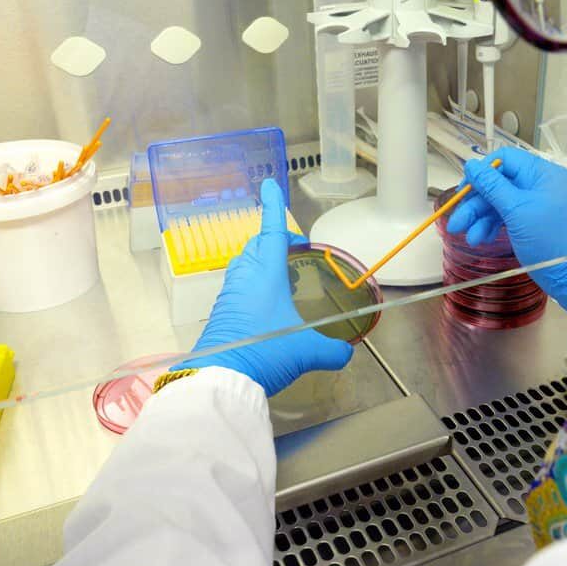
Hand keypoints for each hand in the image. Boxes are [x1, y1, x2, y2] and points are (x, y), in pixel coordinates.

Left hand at [173, 178, 353, 395]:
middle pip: (257, 246)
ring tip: (283, 277)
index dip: (273, 208)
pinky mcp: (222, 313)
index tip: (270, 186)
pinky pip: (239, 287)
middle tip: (294, 249)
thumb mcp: (306, 352)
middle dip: (274, 241)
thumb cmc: (263, 352)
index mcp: (266, 274)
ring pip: (245, 265)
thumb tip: (346, 353)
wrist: (220, 379)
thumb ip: (331, 350)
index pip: (271, 232)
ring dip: (263, 263)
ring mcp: (230, 294)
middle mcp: (245, 277)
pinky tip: (267, 306)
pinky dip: (254, 285)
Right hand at [447, 147, 566, 315]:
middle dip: (476, 204)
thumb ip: (492, 186)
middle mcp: (541, 184)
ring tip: (470, 238)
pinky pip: (509, 216)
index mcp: (543, 173)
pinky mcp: (534, 220)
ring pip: (501, 202)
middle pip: (499, 184)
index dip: (481, 172)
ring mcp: (538, 203)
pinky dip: (494, 226)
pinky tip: (482, 239)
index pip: (505, 159)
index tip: (463, 189)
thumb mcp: (516, 211)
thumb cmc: (549, 240)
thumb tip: (471, 165)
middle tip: (457, 222)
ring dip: (482, 218)